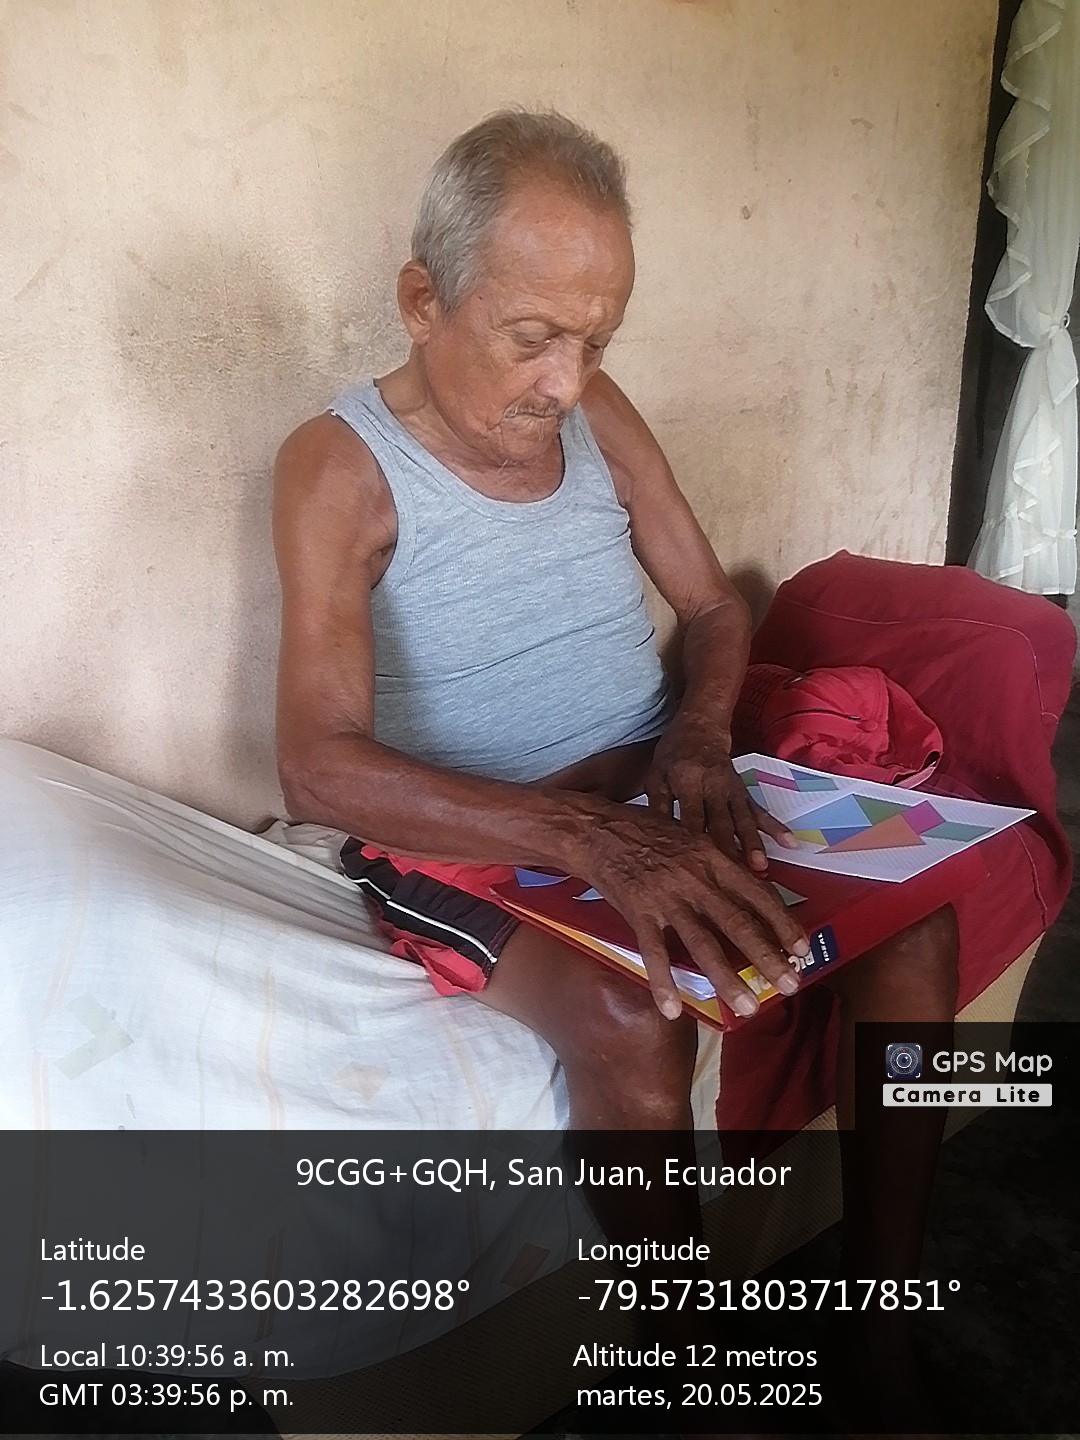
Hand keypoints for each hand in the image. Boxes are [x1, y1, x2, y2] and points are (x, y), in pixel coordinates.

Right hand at [585, 805, 808, 1020]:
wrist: (599, 829)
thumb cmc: (648, 831)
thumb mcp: (693, 838)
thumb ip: (720, 863)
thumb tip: (751, 886)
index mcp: (713, 859)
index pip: (758, 894)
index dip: (782, 922)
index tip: (803, 948)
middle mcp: (696, 880)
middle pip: (738, 923)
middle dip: (767, 957)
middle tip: (790, 985)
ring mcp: (667, 899)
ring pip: (702, 944)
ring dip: (727, 979)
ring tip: (747, 1007)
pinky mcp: (639, 913)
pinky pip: (653, 953)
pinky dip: (663, 982)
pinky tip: (672, 1010)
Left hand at [644, 716, 793, 870]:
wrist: (700, 727)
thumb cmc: (673, 754)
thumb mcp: (656, 775)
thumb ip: (657, 806)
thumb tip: (656, 838)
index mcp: (688, 779)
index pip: (691, 814)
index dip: (693, 839)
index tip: (696, 864)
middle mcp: (714, 785)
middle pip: (721, 821)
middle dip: (728, 849)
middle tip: (732, 875)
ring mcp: (732, 789)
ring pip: (744, 820)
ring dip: (753, 843)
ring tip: (760, 866)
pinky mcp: (743, 793)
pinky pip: (760, 811)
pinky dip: (775, 828)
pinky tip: (789, 843)